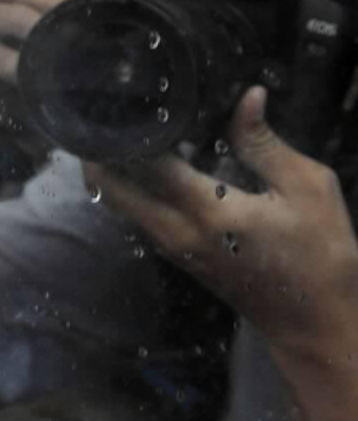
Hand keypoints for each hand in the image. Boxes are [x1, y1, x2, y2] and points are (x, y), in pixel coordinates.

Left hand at [88, 88, 357, 367]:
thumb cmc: (321, 256)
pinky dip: (129, 187)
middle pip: (108, 186)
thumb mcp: (308, 190)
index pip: (142, 164)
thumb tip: (247, 95)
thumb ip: (265, 144)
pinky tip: (145, 160)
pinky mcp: (174, 255)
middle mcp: (174, 231)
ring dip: (110, 168)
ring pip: (116, 202)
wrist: (314, 324)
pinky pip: (135, 213)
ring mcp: (169, 247)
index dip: (124, 130)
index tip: (119, 96)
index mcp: (205, 212)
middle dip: (100, 148)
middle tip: (110, 108)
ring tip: (124, 127)